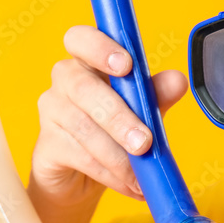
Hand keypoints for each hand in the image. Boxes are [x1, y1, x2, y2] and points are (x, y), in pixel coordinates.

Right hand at [28, 25, 187, 210]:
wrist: (83, 176)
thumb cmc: (114, 130)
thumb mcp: (142, 110)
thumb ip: (156, 94)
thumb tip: (177, 80)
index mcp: (88, 60)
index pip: (81, 38)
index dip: (100, 47)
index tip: (126, 65)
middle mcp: (65, 79)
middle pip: (84, 88)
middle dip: (118, 117)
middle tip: (144, 142)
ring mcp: (51, 111)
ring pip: (83, 127)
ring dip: (117, 154)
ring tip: (141, 175)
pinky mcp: (46, 145)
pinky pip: (79, 156)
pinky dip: (109, 173)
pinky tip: (128, 184)